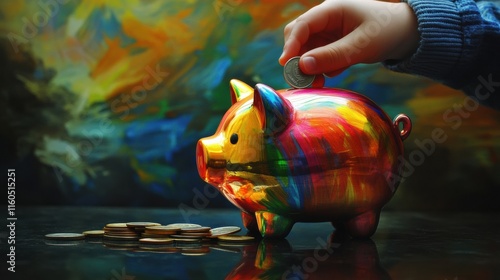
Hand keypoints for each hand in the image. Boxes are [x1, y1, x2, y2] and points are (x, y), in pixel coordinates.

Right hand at [279, 0, 419, 76]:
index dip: (291, 44)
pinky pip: (318, 57)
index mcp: (332, 9)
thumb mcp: (361, 46)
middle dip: (297, 58)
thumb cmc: (387, 32)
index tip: (286, 65)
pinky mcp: (332, 44)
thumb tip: (302, 66)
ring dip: (309, 67)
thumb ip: (332, 56)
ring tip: (317, 83)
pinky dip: (321, 68)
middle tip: (301, 80)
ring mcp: (328, 32)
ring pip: (306, 50)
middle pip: (298, 36)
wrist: (406, 34)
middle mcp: (325, 19)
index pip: (302, 25)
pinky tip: (334, 73)